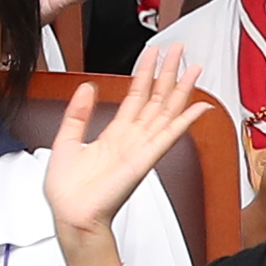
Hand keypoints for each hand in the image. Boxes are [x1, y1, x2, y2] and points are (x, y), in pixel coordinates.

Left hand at [43, 63, 212, 250]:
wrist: (72, 216)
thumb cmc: (69, 192)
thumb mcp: (66, 141)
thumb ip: (77, 114)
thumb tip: (86, 88)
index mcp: (114, 135)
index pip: (136, 96)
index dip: (145, 73)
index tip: (153, 54)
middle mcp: (132, 139)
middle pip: (157, 99)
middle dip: (169, 73)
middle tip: (179, 50)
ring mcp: (141, 148)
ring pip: (166, 112)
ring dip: (181, 89)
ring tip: (193, 67)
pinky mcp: (144, 160)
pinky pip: (168, 136)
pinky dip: (185, 121)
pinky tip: (199, 108)